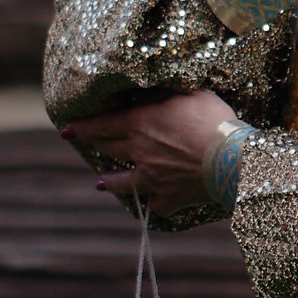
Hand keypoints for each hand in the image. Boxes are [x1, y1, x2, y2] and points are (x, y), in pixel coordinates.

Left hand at [64, 91, 236, 214]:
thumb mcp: (186, 93)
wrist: (231, 159)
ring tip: (100, 183)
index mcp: (139, 123)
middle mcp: (139, 152)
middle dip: (95, 144)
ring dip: (109, 182)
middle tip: (86, 143)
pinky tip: (152, 206)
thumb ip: (160, 93)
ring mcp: (152, 178)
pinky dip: (153, 205)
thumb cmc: (212, 119)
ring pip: (123, 182)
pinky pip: (156, 205)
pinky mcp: (170, 198)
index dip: (82, 127)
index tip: (66, 129)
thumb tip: (141, 92)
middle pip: (109, 148)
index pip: (101, 124)